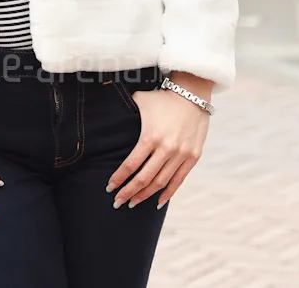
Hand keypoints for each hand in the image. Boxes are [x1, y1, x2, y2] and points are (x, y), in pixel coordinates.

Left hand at [105, 86, 209, 209]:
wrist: (192, 95)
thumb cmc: (161, 98)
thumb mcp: (140, 101)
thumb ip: (124, 109)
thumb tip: (105, 114)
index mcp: (150, 136)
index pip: (131, 165)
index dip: (119, 178)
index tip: (110, 187)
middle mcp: (166, 148)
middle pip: (144, 178)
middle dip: (128, 192)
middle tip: (117, 202)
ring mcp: (181, 154)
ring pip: (160, 183)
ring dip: (145, 195)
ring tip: (133, 202)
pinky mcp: (193, 157)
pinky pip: (179, 180)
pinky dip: (168, 193)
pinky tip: (157, 202)